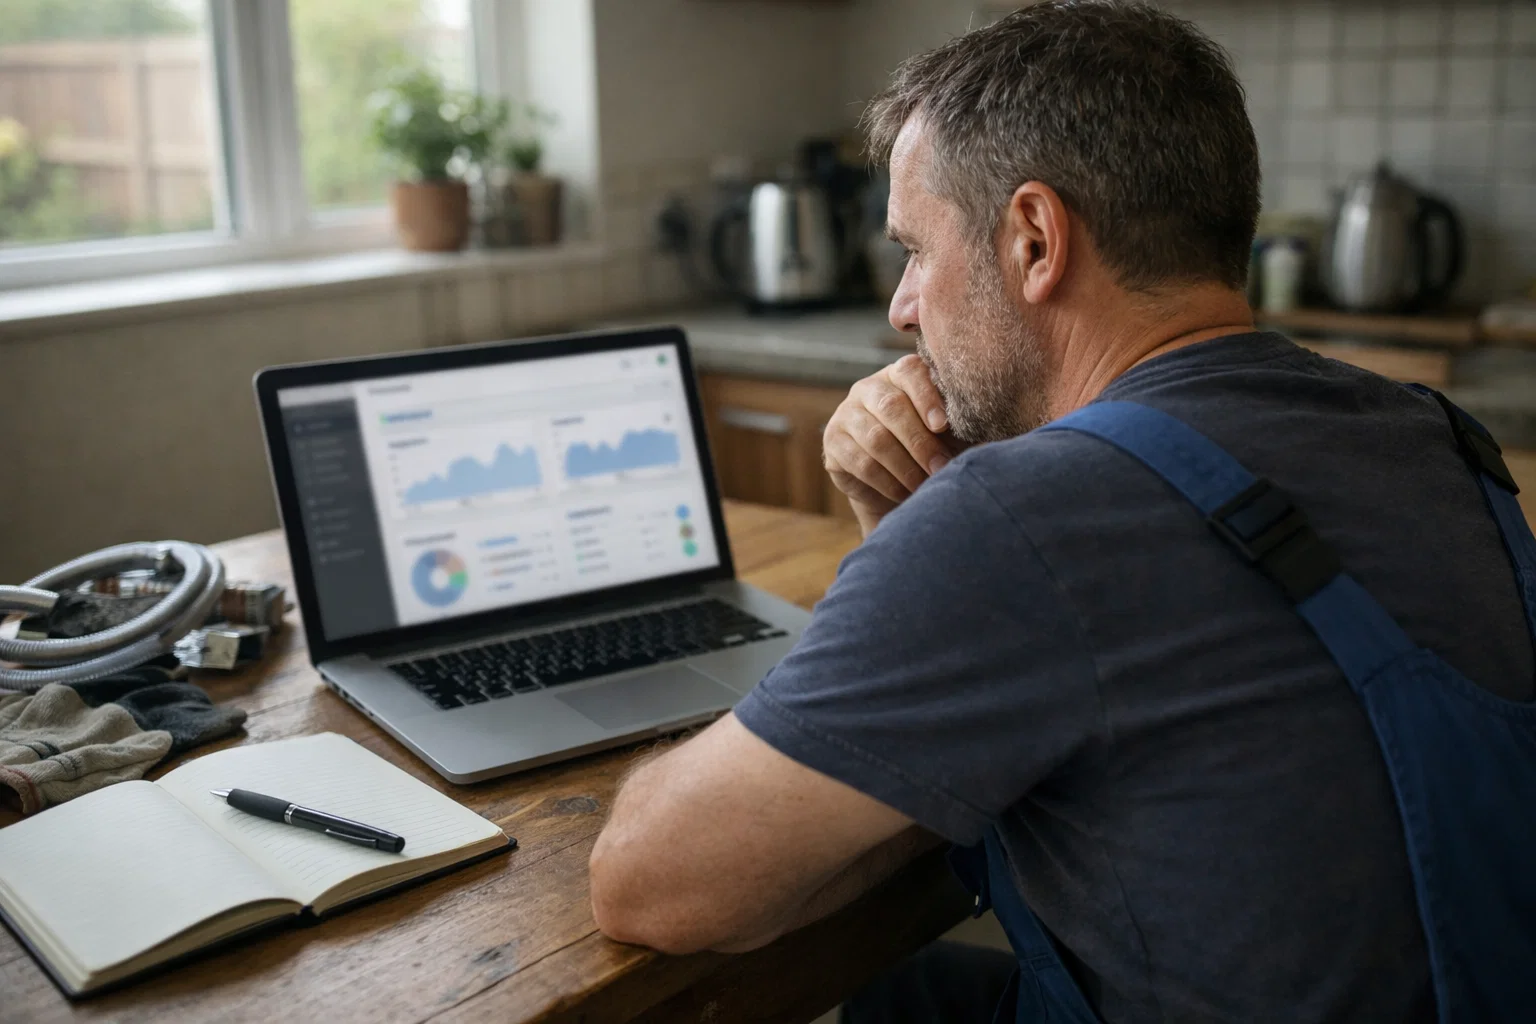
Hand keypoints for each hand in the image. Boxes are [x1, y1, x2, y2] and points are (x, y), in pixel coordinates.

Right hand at [822, 354, 959, 534]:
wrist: (896, 483)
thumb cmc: (932, 449)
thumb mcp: (948, 434)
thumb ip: (958, 423)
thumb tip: (979, 423)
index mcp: (901, 375)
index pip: (910, 372)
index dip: (926, 396)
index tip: (942, 425)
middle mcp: (869, 387)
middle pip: (891, 407)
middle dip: (920, 442)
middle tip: (941, 468)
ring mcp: (846, 413)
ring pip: (876, 439)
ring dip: (905, 467)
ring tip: (925, 486)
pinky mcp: (833, 442)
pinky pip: (860, 463)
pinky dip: (887, 483)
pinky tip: (904, 494)